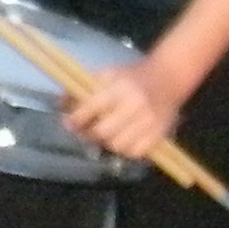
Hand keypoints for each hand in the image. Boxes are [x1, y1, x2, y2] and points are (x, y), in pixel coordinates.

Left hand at [65, 58, 185, 162]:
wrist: (168, 78)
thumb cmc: (131, 76)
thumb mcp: (106, 74)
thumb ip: (82, 88)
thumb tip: (60, 105)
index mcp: (120, 87)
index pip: (91, 108)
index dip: (76, 118)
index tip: (69, 122)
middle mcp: (135, 105)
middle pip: (103, 132)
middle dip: (90, 133)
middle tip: (86, 131)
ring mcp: (149, 122)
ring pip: (118, 146)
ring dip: (107, 143)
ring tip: (106, 134)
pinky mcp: (160, 134)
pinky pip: (135, 153)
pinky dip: (126, 150)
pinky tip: (123, 140)